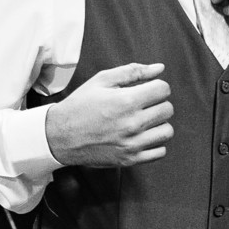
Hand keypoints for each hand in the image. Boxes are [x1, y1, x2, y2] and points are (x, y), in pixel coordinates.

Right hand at [45, 63, 173, 166]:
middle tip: (142, 105)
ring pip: (167, 131)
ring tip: (143, 121)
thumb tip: (160, 68)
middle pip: (168, 110)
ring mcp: (132, 144)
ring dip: (159, 124)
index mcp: (126, 101)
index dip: (156, 86)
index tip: (146, 90)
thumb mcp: (102, 81)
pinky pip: (160, 151)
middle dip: (158, 103)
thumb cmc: (80, 105)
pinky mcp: (130, 160)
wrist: (60, 136)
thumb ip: (133, 72)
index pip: (163, 90)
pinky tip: (142, 136)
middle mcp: (132, 124)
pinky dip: (155, 143)